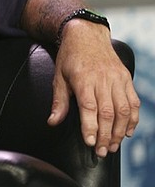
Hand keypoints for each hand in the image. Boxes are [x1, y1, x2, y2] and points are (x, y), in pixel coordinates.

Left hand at [48, 21, 139, 156]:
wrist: (87, 34)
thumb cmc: (70, 57)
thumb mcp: (58, 76)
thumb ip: (59, 101)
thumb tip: (52, 121)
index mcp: (84, 79)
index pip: (89, 108)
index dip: (91, 127)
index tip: (90, 143)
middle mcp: (103, 79)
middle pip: (108, 112)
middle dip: (105, 135)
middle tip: (102, 152)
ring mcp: (117, 79)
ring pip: (123, 110)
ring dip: (119, 131)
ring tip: (113, 146)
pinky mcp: (126, 78)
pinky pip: (133, 102)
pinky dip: (132, 119)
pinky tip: (127, 131)